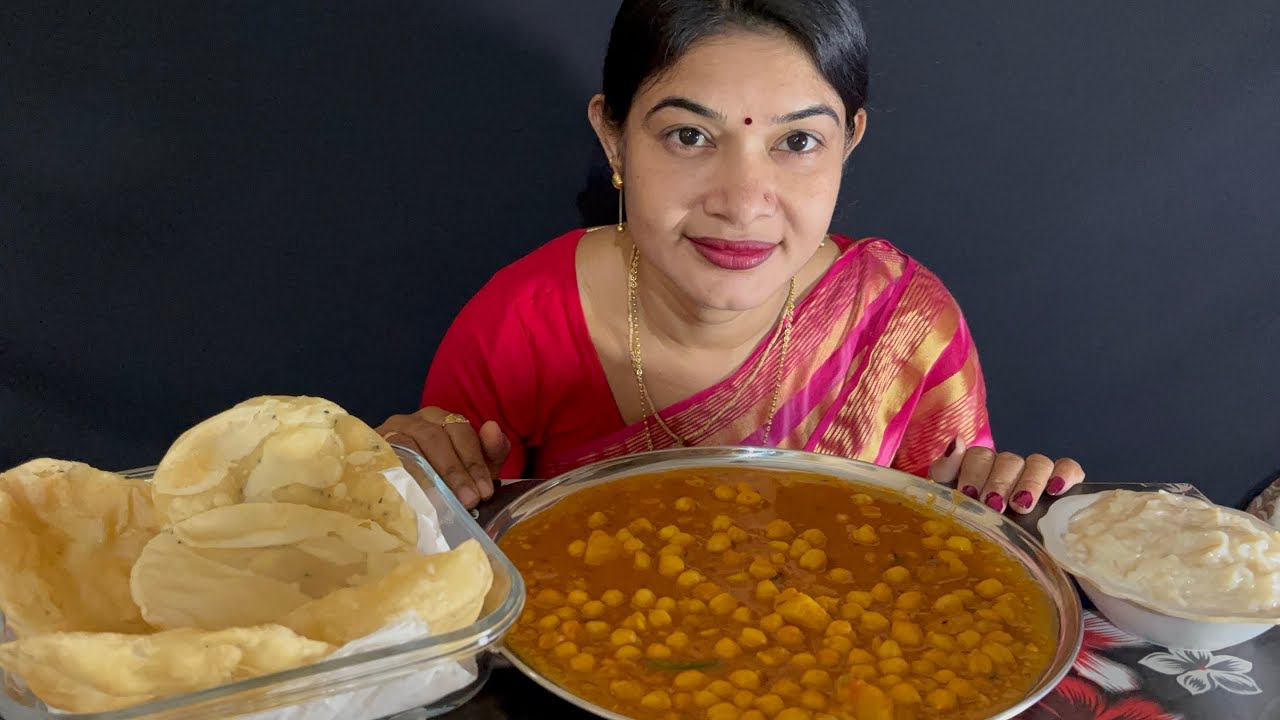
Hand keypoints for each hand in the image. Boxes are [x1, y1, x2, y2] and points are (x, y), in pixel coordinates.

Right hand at [375, 407, 509, 508]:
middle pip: (436, 438)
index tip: (485, 491)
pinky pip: (387, 458)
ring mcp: (389, 433)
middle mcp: (413, 420)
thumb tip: (493, 427)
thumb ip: (490, 450)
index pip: (460, 430)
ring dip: (432, 476)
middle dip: (456, 471)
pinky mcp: (371, 450)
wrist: (395, 494)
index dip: (474, 461)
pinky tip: (416, 496)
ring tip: (447, 502)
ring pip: (411, 447)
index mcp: (440, 419)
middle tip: (469, 500)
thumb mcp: (471, 468)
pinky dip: (404, 477)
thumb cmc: (443, 479)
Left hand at [928, 436, 1083, 513]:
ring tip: (1021, 505)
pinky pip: (1068, 468)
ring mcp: (1035, 475)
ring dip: (1029, 482)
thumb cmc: (970, 526)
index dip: (973, 471)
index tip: (968, 494)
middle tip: (994, 504)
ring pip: (1037, 463)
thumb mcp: (949, 498)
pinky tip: (1056, 488)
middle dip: (999, 482)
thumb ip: (946, 469)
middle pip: (1008, 460)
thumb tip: (956, 441)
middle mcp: (1007, 469)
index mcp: (978, 470)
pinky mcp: (1063, 483)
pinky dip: (1064, 473)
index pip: (977, 456)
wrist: (992, 554)